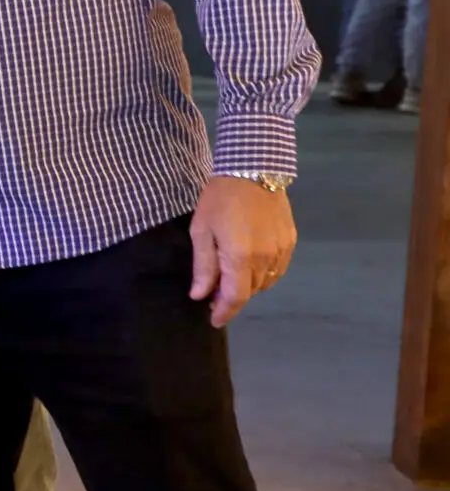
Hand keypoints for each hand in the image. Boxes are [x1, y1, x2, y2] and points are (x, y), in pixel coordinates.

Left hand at [190, 175, 295, 327]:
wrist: (253, 170)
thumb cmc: (219, 199)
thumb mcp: (201, 231)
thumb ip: (203, 266)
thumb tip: (200, 295)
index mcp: (241, 257)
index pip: (236, 297)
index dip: (224, 312)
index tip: (214, 320)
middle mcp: (266, 258)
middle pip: (251, 292)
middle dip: (232, 298)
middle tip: (213, 294)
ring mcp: (282, 249)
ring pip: (266, 282)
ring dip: (248, 286)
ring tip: (229, 278)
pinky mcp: (291, 240)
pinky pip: (278, 268)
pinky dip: (264, 274)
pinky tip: (250, 266)